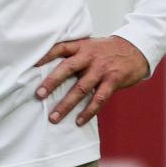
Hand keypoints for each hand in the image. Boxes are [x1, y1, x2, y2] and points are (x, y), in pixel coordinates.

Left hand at [34, 36, 148, 126]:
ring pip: (81, 88)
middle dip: (51, 82)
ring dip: (66, 104)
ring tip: (54, 117)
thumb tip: (50, 68)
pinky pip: (98, 99)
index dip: (45, 55)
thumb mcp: (90, 45)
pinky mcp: (113, 81)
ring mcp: (101, 69)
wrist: (135, 49)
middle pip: (67, 68)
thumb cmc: (107, 50)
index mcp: (82, 46)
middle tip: (38, 95)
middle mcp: (90, 56)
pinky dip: (88, 112)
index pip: (60, 48)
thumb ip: (74, 54)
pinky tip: (78, 121)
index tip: (31, 65)